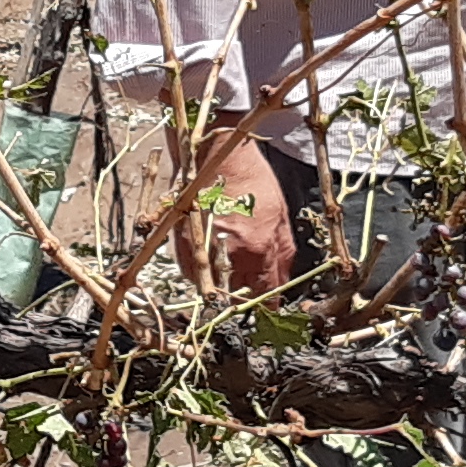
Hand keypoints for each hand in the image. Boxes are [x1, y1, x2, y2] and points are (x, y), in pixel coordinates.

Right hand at [187, 124, 292, 295]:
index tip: (269, 310)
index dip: (268, 305)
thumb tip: (282, 281)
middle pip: (239, 296)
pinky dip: (202, 274)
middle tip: (249, 292)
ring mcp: (203, 251)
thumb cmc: (253, 181)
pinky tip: (211, 262)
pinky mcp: (183, 245)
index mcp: (258, 248)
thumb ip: (282, 253)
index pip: (266, 291)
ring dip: (223, 288)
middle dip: (246, 298)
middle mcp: (229, 255)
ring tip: (230, 276)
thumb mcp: (280, 215)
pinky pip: (193, 274)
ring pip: (214, 288)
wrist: (218, 156)